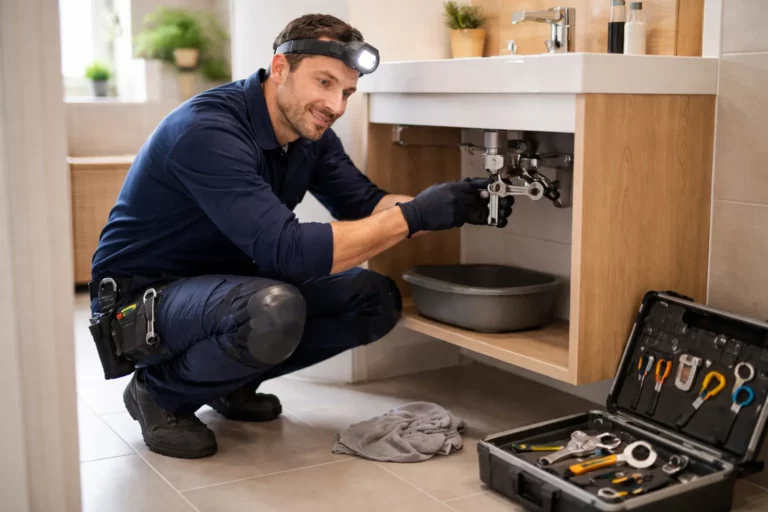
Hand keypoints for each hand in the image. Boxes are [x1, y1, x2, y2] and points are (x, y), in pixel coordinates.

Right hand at [396, 178, 512, 236]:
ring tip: (493, 214)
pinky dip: (468, 219)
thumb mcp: (441, 187)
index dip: (487, 186)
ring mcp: (457, 210)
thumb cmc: (427, 201)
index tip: (495, 187)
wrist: (416, 214)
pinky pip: (466, 220)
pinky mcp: (455, 220)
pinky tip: (465, 219)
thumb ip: (456, 186)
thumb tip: (468, 184)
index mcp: (454, 187)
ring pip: (476, 210)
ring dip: (485, 212)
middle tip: (500, 202)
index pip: (475, 185)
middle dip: (490, 201)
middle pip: (479, 198)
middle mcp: (457, 197)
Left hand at [462, 177, 513, 227]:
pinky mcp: (488, 219)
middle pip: (507, 199)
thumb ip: (479, 183)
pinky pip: (499, 222)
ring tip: (501, 211)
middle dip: (508, 200)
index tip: (507, 185)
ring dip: (506, 211)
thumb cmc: (460, 191)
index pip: (503, 186)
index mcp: (491, 188)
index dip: (507, 185)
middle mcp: (494, 198)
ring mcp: (492, 209)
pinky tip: (499, 220)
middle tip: (504, 201)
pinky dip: (502, 222)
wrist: (450, 203)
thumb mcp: (469, 184)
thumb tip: (491, 180)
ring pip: (505, 210)